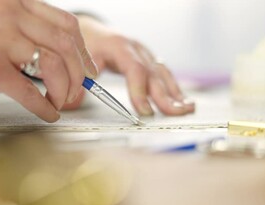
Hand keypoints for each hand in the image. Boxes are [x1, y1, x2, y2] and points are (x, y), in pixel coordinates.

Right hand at [0, 0, 97, 121]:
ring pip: (51, 65)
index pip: (64, 22)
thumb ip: (25, 31)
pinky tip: (47, 113)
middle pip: (64, 42)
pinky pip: (29, 90)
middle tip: (80, 90)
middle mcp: (8, 12)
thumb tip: (59, 57)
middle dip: (79, 72)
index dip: (83, 50)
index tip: (89, 68)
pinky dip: (43, 106)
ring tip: (60, 102)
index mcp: (13, 0)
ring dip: (63, 89)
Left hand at [71, 15, 194, 115]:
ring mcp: (145, 53)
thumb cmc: (86, 44)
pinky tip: (183, 101)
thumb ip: (79, 77)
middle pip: (153, 73)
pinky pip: (163, 74)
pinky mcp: (149, 60)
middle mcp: (136, 48)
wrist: (93, 31)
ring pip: (163, 73)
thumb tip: (76, 98)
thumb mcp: (79, 57)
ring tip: (187, 109)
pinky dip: (174, 89)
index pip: (134, 68)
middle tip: (175, 113)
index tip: (145, 111)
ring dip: (176, 92)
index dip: (140, 90)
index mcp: (118, 45)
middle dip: (165, 95)